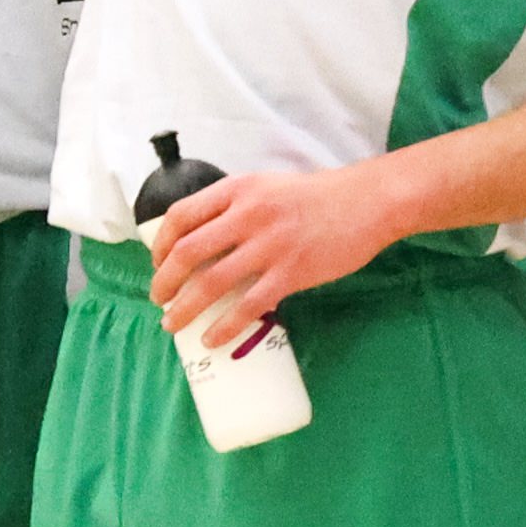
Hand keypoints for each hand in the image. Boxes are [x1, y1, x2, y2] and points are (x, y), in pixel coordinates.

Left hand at [147, 164, 400, 343]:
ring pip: (211, 284)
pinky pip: (248, 306)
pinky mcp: (291, 273)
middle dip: (164, 281)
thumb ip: (234, 207)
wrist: (368, 202)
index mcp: (237, 190)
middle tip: (158, 299)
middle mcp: (248, 215)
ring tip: (172, 324)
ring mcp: (269, 246)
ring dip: (185, 309)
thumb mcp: (266, 187)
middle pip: (188, 253)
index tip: (156, 263)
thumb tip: (201, 242)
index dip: (160, 244)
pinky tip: (212, 338)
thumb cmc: (316, 196)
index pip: (181, 216)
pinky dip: (224, 326)